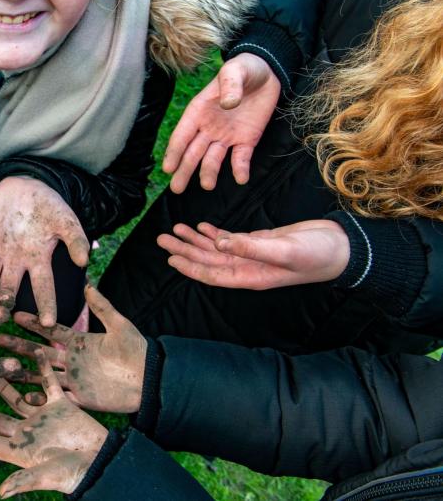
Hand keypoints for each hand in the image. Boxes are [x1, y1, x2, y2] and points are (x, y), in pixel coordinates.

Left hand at [0, 177, 88, 326]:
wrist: (28, 186)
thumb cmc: (50, 207)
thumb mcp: (67, 222)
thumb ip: (75, 240)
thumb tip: (84, 261)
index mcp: (38, 261)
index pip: (43, 288)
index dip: (45, 306)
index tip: (47, 323)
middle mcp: (16, 261)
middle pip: (10, 286)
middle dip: (7, 297)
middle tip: (6, 305)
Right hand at [0, 285, 146, 412]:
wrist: (150, 381)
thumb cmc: (137, 351)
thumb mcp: (119, 325)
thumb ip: (102, 307)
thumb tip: (88, 284)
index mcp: (80, 341)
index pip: (51, 330)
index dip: (33, 323)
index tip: (14, 314)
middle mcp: (73, 360)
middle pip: (40, 352)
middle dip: (19, 346)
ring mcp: (75, 379)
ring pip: (42, 374)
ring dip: (23, 371)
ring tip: (1, 369)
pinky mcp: (80, 398)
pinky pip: (56, 396)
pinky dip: (40, 397)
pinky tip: (23, 395)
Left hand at [0, 352, 107, 497]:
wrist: (104, 461)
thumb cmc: (75, 473)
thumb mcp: (48, 475)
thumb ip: (24, 480)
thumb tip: (0, 493)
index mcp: (19, 450)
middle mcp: (27, 432)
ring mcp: (43, 417)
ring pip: (16, 396)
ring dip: (2, 382)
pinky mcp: (62, 405)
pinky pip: (48, 383)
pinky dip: (41, 369)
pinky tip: (31, 353)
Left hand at [157, 219, 349, 288]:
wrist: (341, 248)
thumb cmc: (316, 255)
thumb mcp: (282, 250)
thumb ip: (250, 247)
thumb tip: (219, 244)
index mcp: (250, 276)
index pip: (211, 274)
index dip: (189, 267)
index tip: (170, 257)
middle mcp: (246, 268)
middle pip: (207, 261)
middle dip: (184, 249)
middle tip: (161, 238)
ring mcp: (252, 255)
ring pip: (216, 249)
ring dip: (195, 240)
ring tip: (175, 229)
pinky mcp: (259, 242)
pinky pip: (230, 239)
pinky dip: (215, 233)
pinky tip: (201, 227)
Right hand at [163, 53, 279, 192]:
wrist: (267, 72)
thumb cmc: (243, 69)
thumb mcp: (234, 71)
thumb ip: (230, 85)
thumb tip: (228, 104)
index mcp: (199, 111)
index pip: (182, 135)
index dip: (174, 152)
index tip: (167, 168)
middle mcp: (209, 128)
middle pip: (193, 152)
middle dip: (184, 170)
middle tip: (176, 188)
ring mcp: (227, 136)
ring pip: (213, 158)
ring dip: (209, 172)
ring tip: (207, 185)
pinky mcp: (247, 140)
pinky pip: (241, 158)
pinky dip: (240, 169)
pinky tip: (241, 178)